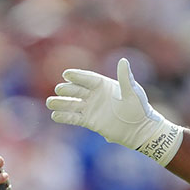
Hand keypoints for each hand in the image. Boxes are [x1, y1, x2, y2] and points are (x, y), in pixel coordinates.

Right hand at [47, 58, 183, 164]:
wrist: (140, 129)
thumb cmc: (139, 108)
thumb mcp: (133, 92)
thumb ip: (126, 78)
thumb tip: (123, 61)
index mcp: (104, 85)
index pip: (88, 78)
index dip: (77, 76)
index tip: (66, 74)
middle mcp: (95, 95)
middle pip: (77, 90)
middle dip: (67, 90)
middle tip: (59, 89)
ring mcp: (91, 108)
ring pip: (72, 104)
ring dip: (61, 103)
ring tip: (50, 103)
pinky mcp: (89, 121)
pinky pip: (74, 118)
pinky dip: (65, 117)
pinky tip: (55, 116)